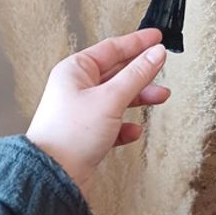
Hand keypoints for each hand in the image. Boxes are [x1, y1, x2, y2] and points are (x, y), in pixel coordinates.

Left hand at [25, 28, 168, 198]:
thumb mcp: (111, 98)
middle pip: (117, 72)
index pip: (112, 48)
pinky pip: (112, 123)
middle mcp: (77, 87)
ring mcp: (82, 111)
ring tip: (160, 98)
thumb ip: (137, 74)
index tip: (156, 37)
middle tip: (162, 67)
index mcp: (76, 70)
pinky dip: (125, 126)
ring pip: (118, 97)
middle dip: (142, 72)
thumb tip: (156, 53)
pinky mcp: (86, 134)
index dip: (137, 42)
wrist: (53, 178)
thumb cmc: (70, 134)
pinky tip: (133, 131)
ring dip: (139, 97)